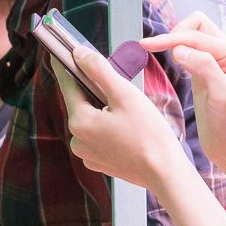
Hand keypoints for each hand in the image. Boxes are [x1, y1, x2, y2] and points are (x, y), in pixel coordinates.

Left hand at [49, 45, 185, 192]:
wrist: (165, 172)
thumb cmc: (149, 134)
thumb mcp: (125, 95)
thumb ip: (100, 71)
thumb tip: (79, 54)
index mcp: (80, 122)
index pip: (68, 85)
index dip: (66, 66)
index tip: (60, 53)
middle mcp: (77, 140)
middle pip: (80, 103)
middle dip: (93, 90)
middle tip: (112, 81)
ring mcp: (86, 154)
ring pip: (90, 121)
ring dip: (101, 110)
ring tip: (125, 108)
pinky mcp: (99, 162)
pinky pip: (97, 137)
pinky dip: (107, 128)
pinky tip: (126, 127)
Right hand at [142, 13, 225, 177]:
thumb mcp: (222, 97)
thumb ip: (205, 68)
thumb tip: (180, 49)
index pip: (197, 36)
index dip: (170, 38)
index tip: (146, 45)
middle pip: (197, 26)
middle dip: (174, 33)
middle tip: (153, 49)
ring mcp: (217, 64)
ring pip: (192, 37)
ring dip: (174, 41)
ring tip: (155, 52)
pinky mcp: (205, 74)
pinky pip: (189, 52)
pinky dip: (175, 51)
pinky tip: (166, 59)